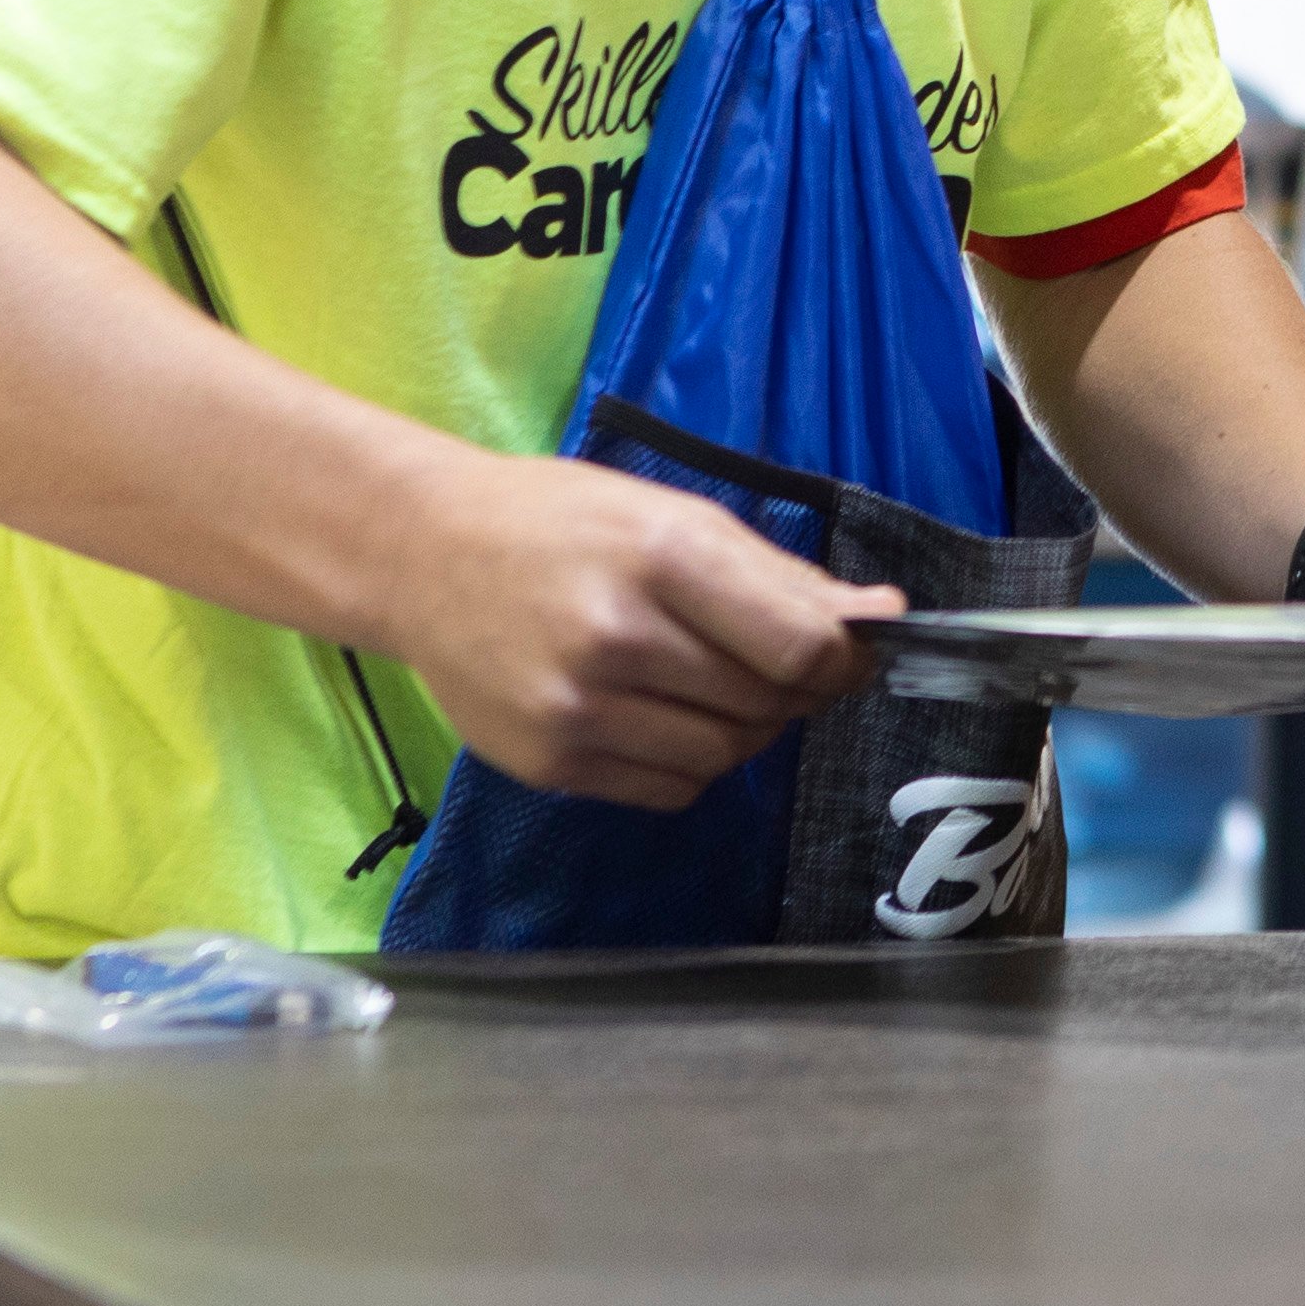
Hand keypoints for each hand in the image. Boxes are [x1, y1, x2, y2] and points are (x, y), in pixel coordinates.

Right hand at [375, 447, 900, 809]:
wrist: (422, 555)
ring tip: (703, 683)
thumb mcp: (673, 516)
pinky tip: (658, 715)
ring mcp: (578, 709)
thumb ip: (779, 576)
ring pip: (723, 757)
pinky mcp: (549, 762)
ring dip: (741, 730)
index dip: (841, 659)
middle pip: (766, 704)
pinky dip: (688, 763)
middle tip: (763, 660)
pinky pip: (670, 789)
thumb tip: (882, 618)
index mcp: (662, 556)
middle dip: (789, 690)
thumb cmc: (560, 521)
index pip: (800, 646)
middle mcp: (618, 637)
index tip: (844, 651)